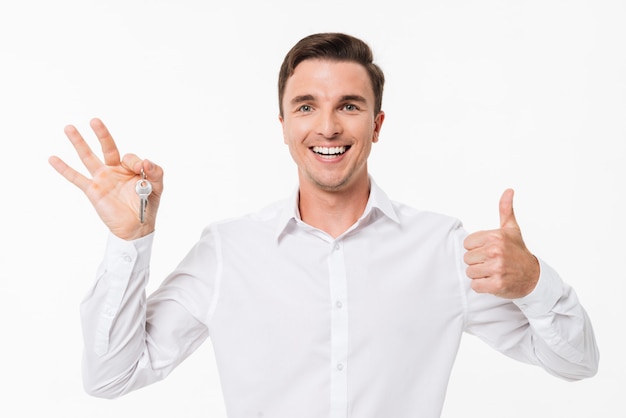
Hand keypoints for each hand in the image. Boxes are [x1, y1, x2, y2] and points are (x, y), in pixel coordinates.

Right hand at [49, 118, 163, 239]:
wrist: (136, 227)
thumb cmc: (147, 206)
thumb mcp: (157, 187)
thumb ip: (156, 172)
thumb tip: (146, 161)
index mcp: (130, 168)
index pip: (129, 156)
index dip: (135, 161)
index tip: (141, 169)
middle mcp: (115, 170)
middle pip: (107, 147)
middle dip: (101, 134)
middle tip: (95, 120)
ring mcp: (102, 179)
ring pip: (88, 157)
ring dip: (79, 142)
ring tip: (69, 128)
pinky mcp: (93, 190)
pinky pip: (76, 178)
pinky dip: (64, 168)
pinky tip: (53, 158)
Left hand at [463, 189, 539, 298]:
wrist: (534, 277)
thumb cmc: (519, 252)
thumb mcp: (512, 229)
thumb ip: (506, 209)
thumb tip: (508, 190)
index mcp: (495, 236)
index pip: (467, 244)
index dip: (476, 248)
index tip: (489, 250)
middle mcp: (496, 251)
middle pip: (467, 258)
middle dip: (478, 262)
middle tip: (493, 262)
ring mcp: (496, 268)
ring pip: (470, 272)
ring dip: (479, 274)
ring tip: (493, 271)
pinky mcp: (496, 285)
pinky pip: (475, 285)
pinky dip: (482, 286)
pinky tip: (493, 281)